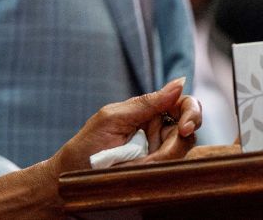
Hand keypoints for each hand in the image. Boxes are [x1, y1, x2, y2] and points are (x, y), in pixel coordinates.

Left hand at [48, 77, 200, 176]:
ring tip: (133, 165)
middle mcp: (158, 131)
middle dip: (174, 145)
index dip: (192, 114)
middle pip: (187, 133)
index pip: (183, 105)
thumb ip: (146, 103)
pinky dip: (155, 172)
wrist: (70, 179)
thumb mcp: (113, 119)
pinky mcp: (156, 173)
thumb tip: (179, 83)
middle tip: (153, 158)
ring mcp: (158, 153)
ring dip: (159, 161)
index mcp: (148, 112)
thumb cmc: (87, 146)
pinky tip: (137, 172)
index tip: (185, 129)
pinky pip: (169, 171)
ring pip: (180, 154)